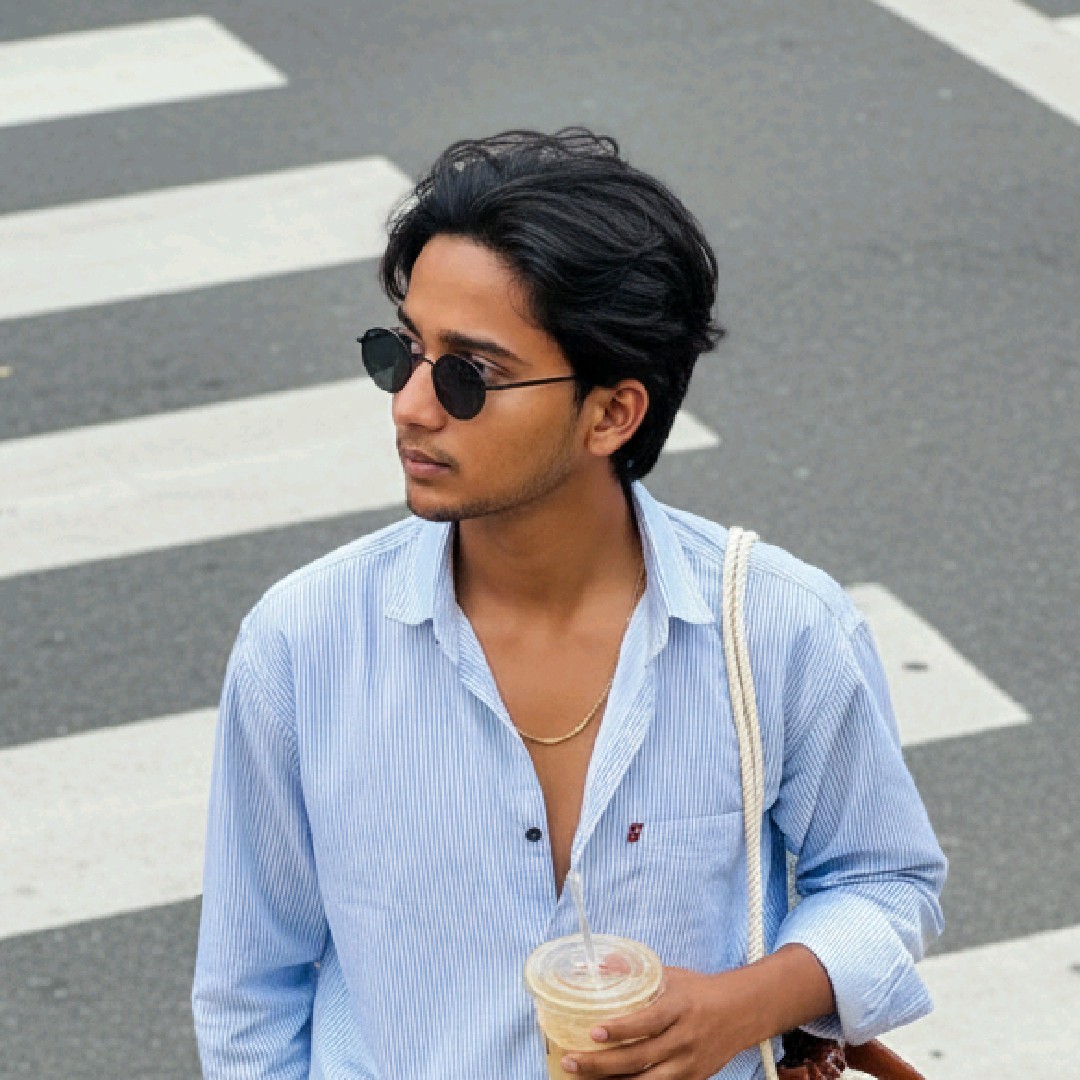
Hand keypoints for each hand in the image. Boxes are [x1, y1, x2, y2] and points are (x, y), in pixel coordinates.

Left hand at [560, 966, 762, 1078]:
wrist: (744, 1011)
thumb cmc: (702, 991)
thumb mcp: (672, 975)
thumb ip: (637, 974)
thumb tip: (599, 966)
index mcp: (680, 1008)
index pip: (647, 1022)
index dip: (620, 1029)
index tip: (593, 1031)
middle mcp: (685, 1038)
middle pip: (640, 1058)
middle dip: (601, 1063)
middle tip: (572, 1060)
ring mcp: (689, 1064)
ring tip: (583, 1077)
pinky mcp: (693, 1079)